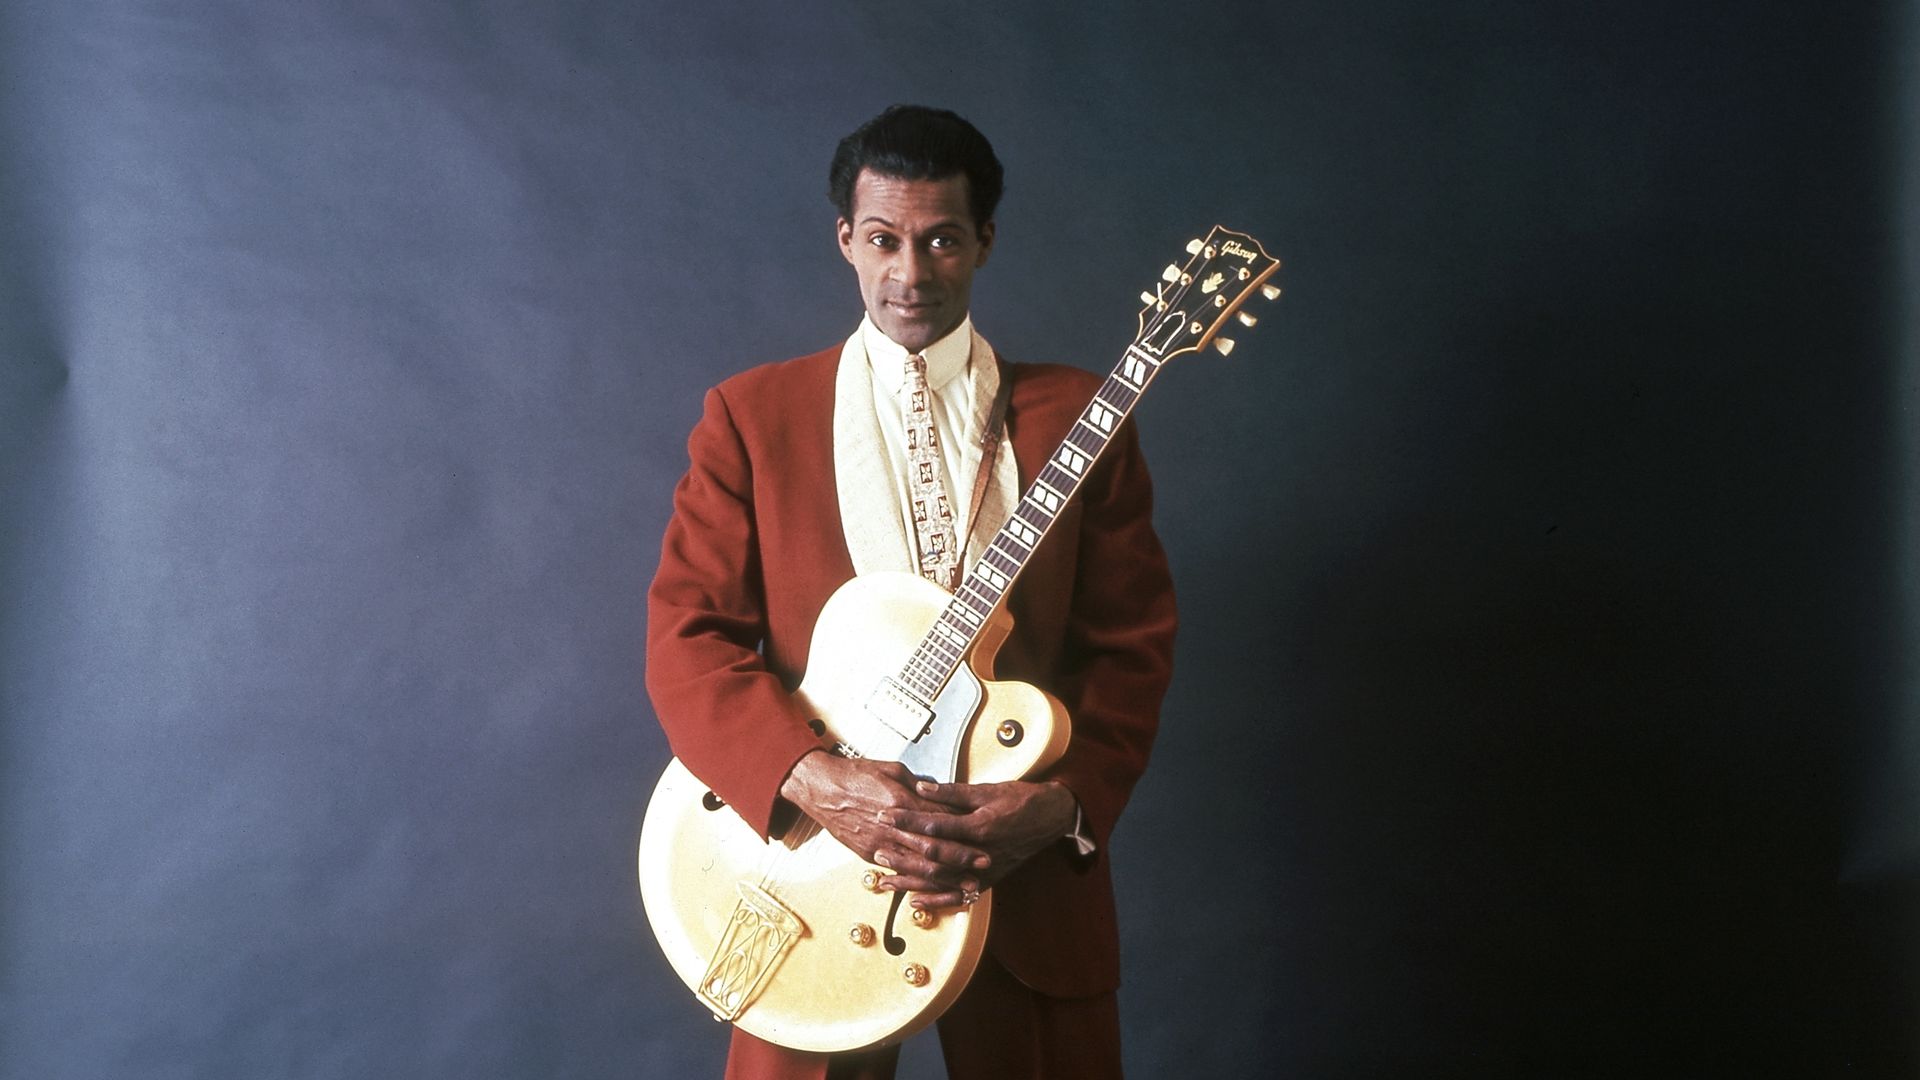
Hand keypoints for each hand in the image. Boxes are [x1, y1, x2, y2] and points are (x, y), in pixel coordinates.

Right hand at [778, 751, 989, 896]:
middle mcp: (893, 826)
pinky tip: (933, 890)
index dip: (963, 827)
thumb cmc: (853, 774)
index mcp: (901, 800)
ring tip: (967, 883)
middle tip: (984, 862)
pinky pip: (898, 872)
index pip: (941, 817)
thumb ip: (917, 783)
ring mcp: (880, 844)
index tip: (983, 832)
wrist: (820, 788)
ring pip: (920, 867)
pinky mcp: (869, 854)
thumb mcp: (891, 769)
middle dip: (963, 857)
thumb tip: (938, 791)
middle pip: (936, 847)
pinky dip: (918, 883)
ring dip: (946, 877)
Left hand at [887, 779, 1079, 909]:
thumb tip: (921, 787)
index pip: (934, 823)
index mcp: (979, 826)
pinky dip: (936, 901)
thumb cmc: (1022, 800)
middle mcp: (980, 853)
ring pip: (941, 881)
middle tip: (876, 849)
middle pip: (933, 857)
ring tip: (884, 881)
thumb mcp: (988, 789)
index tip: (884, 814)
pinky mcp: (988, 880)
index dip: (906, 819)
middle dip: (902, 853)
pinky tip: (915, 902)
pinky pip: (959, 897)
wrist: (1051, 818)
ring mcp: (984, 870)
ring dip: (912, 882)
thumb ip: (953, 792)